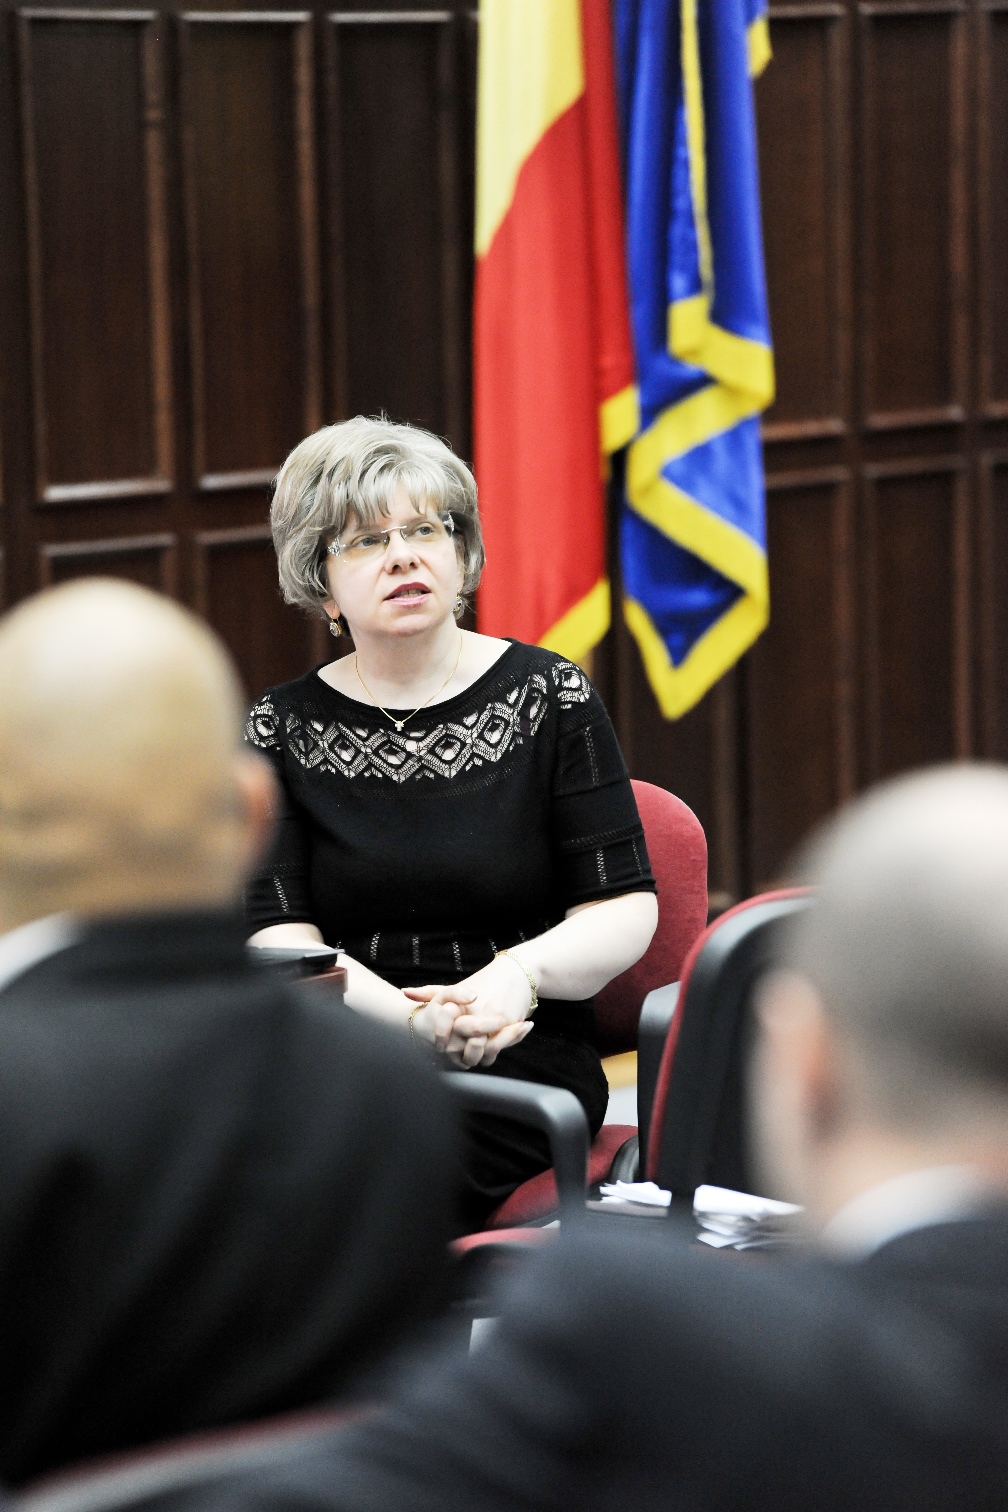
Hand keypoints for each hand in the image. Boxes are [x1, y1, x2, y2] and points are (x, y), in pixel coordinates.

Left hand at [405, 955, 535, 1066]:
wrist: (517, 973)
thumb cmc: (484, 981)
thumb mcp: (456, 987)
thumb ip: (430, 992)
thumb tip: (405, 993)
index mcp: (461, 1004)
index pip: (445, 1030)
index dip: (441, 1041)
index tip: (439, 1046)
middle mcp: (477, 1013)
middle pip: (464, 1046)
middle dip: (460, 1054)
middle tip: (456, 1056)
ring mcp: (495, 1021)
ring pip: (483, 1053)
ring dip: (477, 1056)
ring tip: (471, 1053)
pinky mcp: (511, 1026)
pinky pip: (498, 1050)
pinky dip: (490, 1054)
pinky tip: (484, 1050)